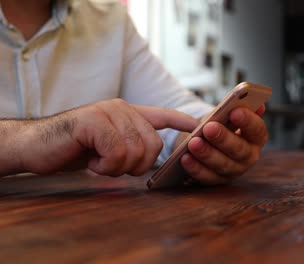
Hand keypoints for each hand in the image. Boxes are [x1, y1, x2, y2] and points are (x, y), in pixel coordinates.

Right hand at [18, 99, 197, 176]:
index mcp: (127, 114)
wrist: (36, 146)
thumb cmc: (74, 149)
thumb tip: (151, 156)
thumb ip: (130, 145)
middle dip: (137, 166)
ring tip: (99, 162)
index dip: (180, 120)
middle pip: (153, 146)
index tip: (197, 125)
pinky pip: (116, 153)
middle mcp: (122, 109)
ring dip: (117, 168)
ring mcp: (108, 112)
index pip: (162, 114)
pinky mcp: (94, 121)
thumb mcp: (108, 147)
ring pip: (135, 151)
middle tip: (113, 166)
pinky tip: (91, 160)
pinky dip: (104, 166)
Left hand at [181, 105, 267, 184]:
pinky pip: (206, 177)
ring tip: (193, 142)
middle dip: (223, 138)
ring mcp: (233, 170)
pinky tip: (185, 158)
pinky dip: (195, 168)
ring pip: (222, 165)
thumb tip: (258, 105)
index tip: (235, 111)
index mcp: (256, 137)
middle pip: (239, 150)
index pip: (257, 130)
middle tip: (209, 128)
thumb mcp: (229, 114)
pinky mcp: (216, 180)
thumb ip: (240, 109)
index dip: (248, 121)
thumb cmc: (222, 124)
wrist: (207, 140)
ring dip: (207, 153)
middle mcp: (249, 156)